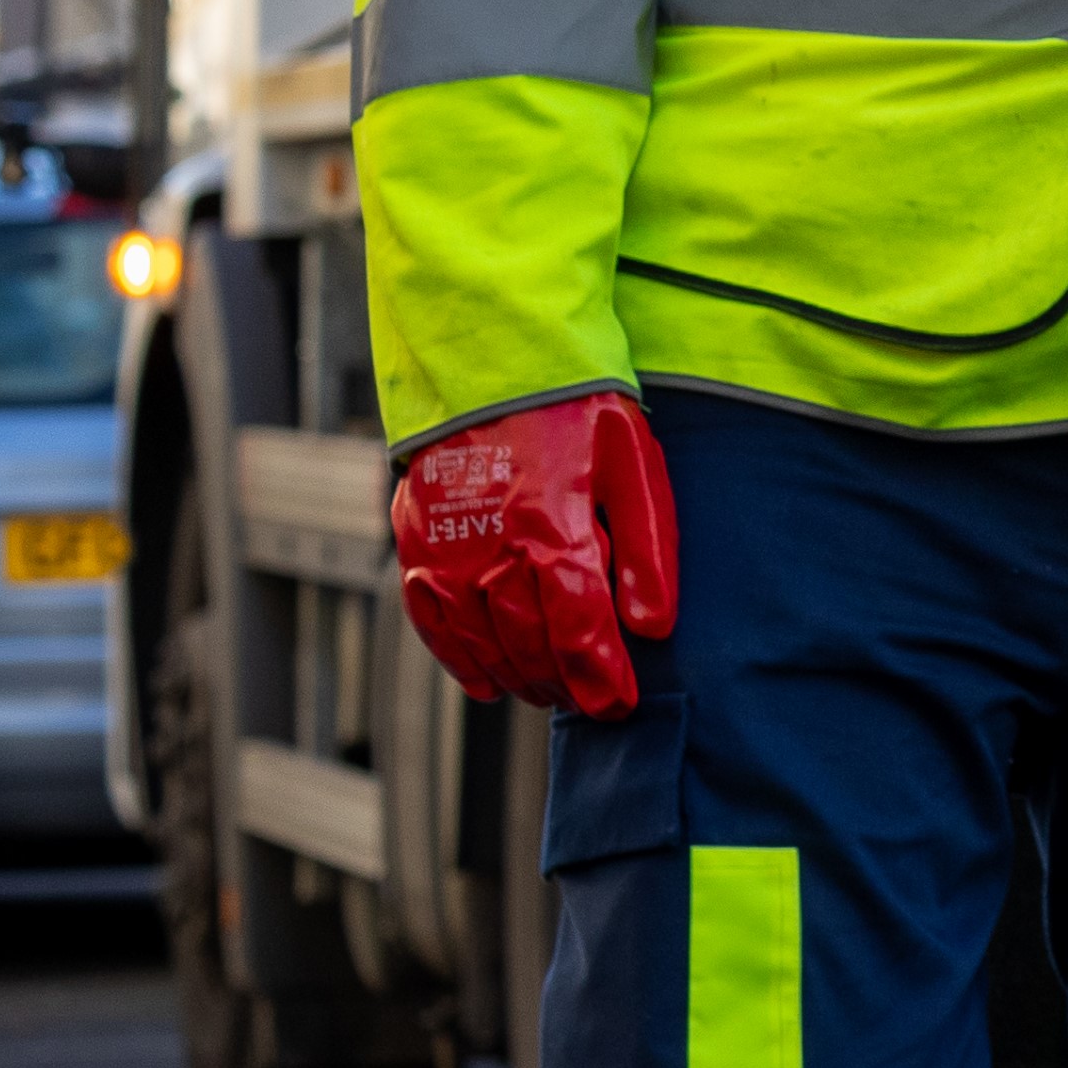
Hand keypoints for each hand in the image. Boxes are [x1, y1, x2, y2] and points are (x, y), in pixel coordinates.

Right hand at [393, 390, 678, 719]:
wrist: (494, 362)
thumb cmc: (577, 411)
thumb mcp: (634, 466)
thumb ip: (647, 550)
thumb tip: (650, 628)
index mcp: (552, 528)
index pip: (579, 631)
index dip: (600, 679)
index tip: (619, 705)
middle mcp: (492, 549)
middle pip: (530, 645)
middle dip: (566, 683)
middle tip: (593, 701)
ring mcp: (446, 550)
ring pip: (483, 642)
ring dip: (520, 677)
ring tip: (550, 691)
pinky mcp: (417, 544)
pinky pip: (433, 622)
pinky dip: (460, 660)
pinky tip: (488, 683)